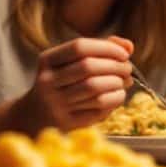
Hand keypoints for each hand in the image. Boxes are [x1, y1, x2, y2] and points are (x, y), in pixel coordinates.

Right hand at [15, 36, 134, 132]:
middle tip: (127, 69)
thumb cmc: (63, 82)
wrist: (37, 115)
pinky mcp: (67, 121)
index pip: (80, 47)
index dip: (107, 48)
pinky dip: (115, 99)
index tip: (124, 54)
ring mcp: (55, 103)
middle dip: (115, 66)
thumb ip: (101, 48)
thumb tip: (128, 46)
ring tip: (123, 82)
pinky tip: (118, 95)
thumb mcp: (73, 61)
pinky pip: (98, 107)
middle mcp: (48, 81)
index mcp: (47, 60)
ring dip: (117, 83)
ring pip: (94, 88)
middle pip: (88, 67)